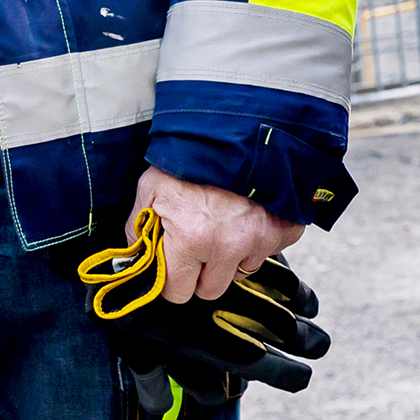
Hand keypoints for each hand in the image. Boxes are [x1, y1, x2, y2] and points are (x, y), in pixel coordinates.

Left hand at [133, 166, 301, 304]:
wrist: (241, 126)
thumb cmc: (194, 155)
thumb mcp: (152, 186)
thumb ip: (139, 226)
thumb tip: (135, 256)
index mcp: (190, 237)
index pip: (177, 293)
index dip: (173, 278)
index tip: (174, 263)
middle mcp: (228, 245)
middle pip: (210, 290)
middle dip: (201, 272)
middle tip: (199, 243)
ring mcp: (260, 239)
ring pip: (241, 272)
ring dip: (232, 256)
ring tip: (225, 222)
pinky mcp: (284, 231)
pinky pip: (269, 253)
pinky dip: (258, 240)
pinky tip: (248, 215)